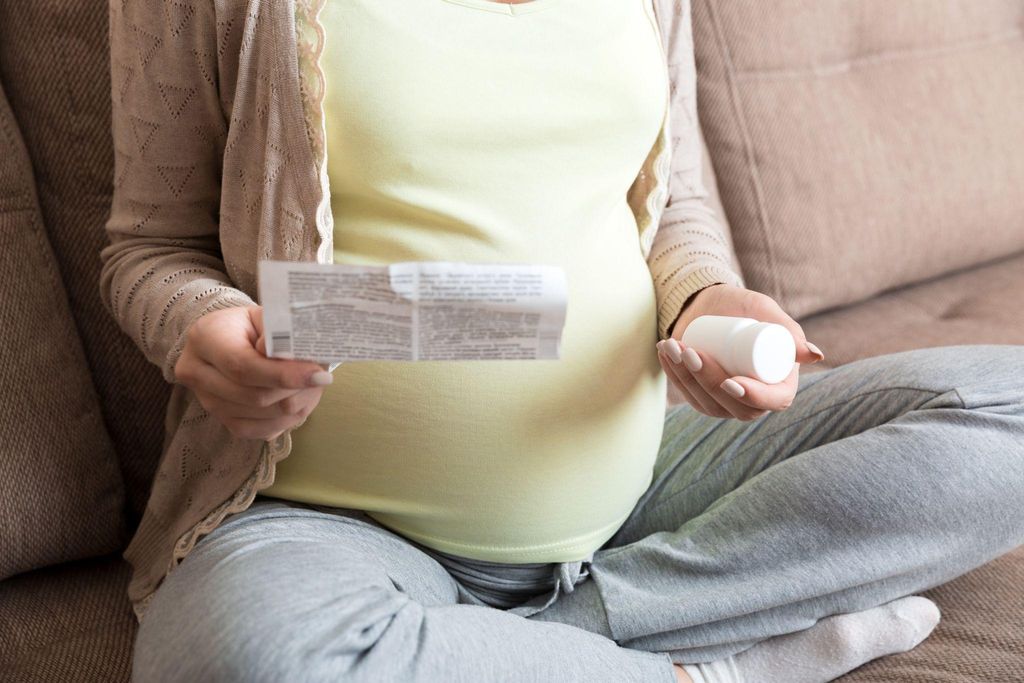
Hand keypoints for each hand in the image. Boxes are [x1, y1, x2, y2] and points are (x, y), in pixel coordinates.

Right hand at [174, 305, 333, 440]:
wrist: (227, 338)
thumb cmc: (250, 325)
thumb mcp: (265, 316)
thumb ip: (281, 333)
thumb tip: (301, 360)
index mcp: (205, 338)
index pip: (244, 366)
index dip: (284, 375)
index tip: (318, 375)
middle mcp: (197, 373)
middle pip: (254, 396)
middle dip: (295, 391)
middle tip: (321, 378)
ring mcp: (207, 401)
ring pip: (260, 417)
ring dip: (296, 405)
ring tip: (313, 386)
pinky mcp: (222, 420)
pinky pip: (260, 431)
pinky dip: (286, 420)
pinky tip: (300, 402)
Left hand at [656, 284, 824, 420]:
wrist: (710, 304)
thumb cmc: (743, 307)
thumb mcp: (763, 311)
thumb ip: (788, 329)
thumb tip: (814, 356)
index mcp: (780, 383)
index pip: (773, 401)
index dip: (753, 397)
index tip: (730, 380)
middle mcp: (755, 398)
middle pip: (735, 406)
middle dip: (708, 381)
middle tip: (691, 352)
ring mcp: (728, 402)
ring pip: (708, 403)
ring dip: (686, 377)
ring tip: (673, 345)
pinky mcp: (703, 398)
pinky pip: (689, 396)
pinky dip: (674, 375)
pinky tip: (665, 354)